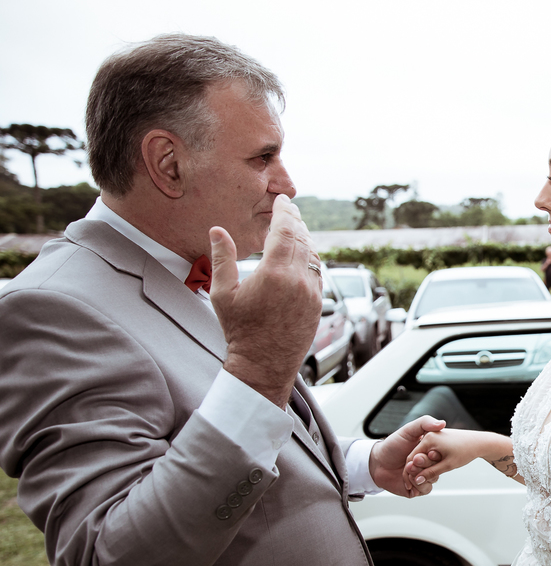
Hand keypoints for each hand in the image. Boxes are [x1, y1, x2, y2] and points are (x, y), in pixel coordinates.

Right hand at [211, 194, 321, 406]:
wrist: (263, 364)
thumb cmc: (240, 331)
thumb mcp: (222, 293)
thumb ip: (222, 258)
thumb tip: (217, 230)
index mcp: (275, 273)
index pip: (285, 231)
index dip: (285, 212)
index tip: (283, 200)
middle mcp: (298, 280)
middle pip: (302, 239)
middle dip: (296, 221)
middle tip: (290, 208)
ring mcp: (312, 293)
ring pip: (313, 255)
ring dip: (306, 238)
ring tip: (296, 227)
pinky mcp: (318, 304)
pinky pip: (317, 272)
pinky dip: (311, 257)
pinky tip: (303, 254)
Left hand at [368, 416, 445, 496]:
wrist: (377, 462)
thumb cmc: (392, 445)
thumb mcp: (408, 430)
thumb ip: (425, 422)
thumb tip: (442, 423)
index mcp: (430, 450)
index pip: (442, 454)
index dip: (436, 454)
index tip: (429, 452)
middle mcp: (429, 463)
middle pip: (438, 467)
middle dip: (425, 464)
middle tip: (414, 460)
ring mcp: (424, 476)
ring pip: (432, 479)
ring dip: (420, 475)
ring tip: (407, 469)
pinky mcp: (417, 488)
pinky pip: (425, 490)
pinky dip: (417, 485)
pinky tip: (408, 480)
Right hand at [405, 429, 494, 485]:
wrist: (479, 442)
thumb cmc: (466, 451)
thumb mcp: (448, 465)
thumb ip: (431, 473)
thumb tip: (418, 480)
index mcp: (429, 438)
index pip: (412, 458)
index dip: (410, 473)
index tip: (411, 484)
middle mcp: (429, 435)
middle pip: (416, 456)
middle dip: (416, 470)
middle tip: (415, 484)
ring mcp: (433, 436)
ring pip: (422, 454)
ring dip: (423, 466)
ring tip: (424, 478)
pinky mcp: (438, 439)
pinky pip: (428, 451)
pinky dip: (429, 461)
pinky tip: (432, 470)